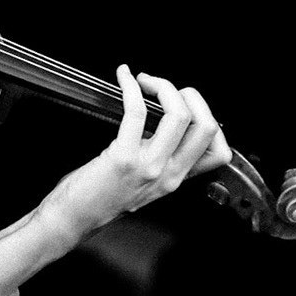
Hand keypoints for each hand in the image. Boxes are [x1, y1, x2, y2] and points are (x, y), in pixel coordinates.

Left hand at [38, 64, 231, 247]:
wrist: (75, 217)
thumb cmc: (102, 196)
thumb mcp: (145, 184)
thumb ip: (162, 161)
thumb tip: (166, 126)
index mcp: (176, 178)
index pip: (219, 152)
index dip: (210, 120)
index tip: (188, 105)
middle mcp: (168, 174)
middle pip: (206, 126)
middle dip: (191, 95)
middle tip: (167, 88)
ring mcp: (149, 166)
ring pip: (179, 115)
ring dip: (164, 86)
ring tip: (145, 81)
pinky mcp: (123, 158)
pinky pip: (136, 111)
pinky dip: (130, 87)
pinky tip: (124, 78)